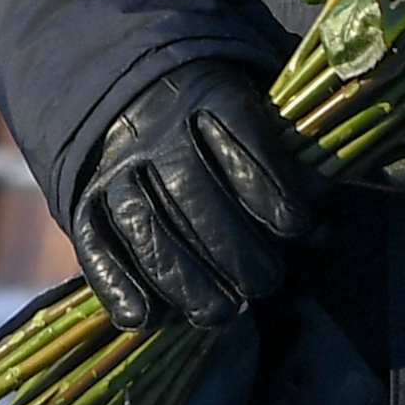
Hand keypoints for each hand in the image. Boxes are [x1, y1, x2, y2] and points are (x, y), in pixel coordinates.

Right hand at [70, 54, 322, 328]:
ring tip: (219, 314)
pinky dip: (116, 284)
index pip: (244, 145)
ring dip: (185, 279)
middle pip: (195, 194)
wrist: (124, 87)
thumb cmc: (217, 117)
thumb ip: (294, 159)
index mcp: (207, 93)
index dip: (276, 193)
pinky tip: (146, 318)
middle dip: (236, 250)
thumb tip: (323, 234)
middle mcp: (155, 128)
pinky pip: (93, 243)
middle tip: (264, 281)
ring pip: (145, 225)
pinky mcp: (82, 198)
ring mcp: (114, 164)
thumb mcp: (259, 108)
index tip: (298, 227)